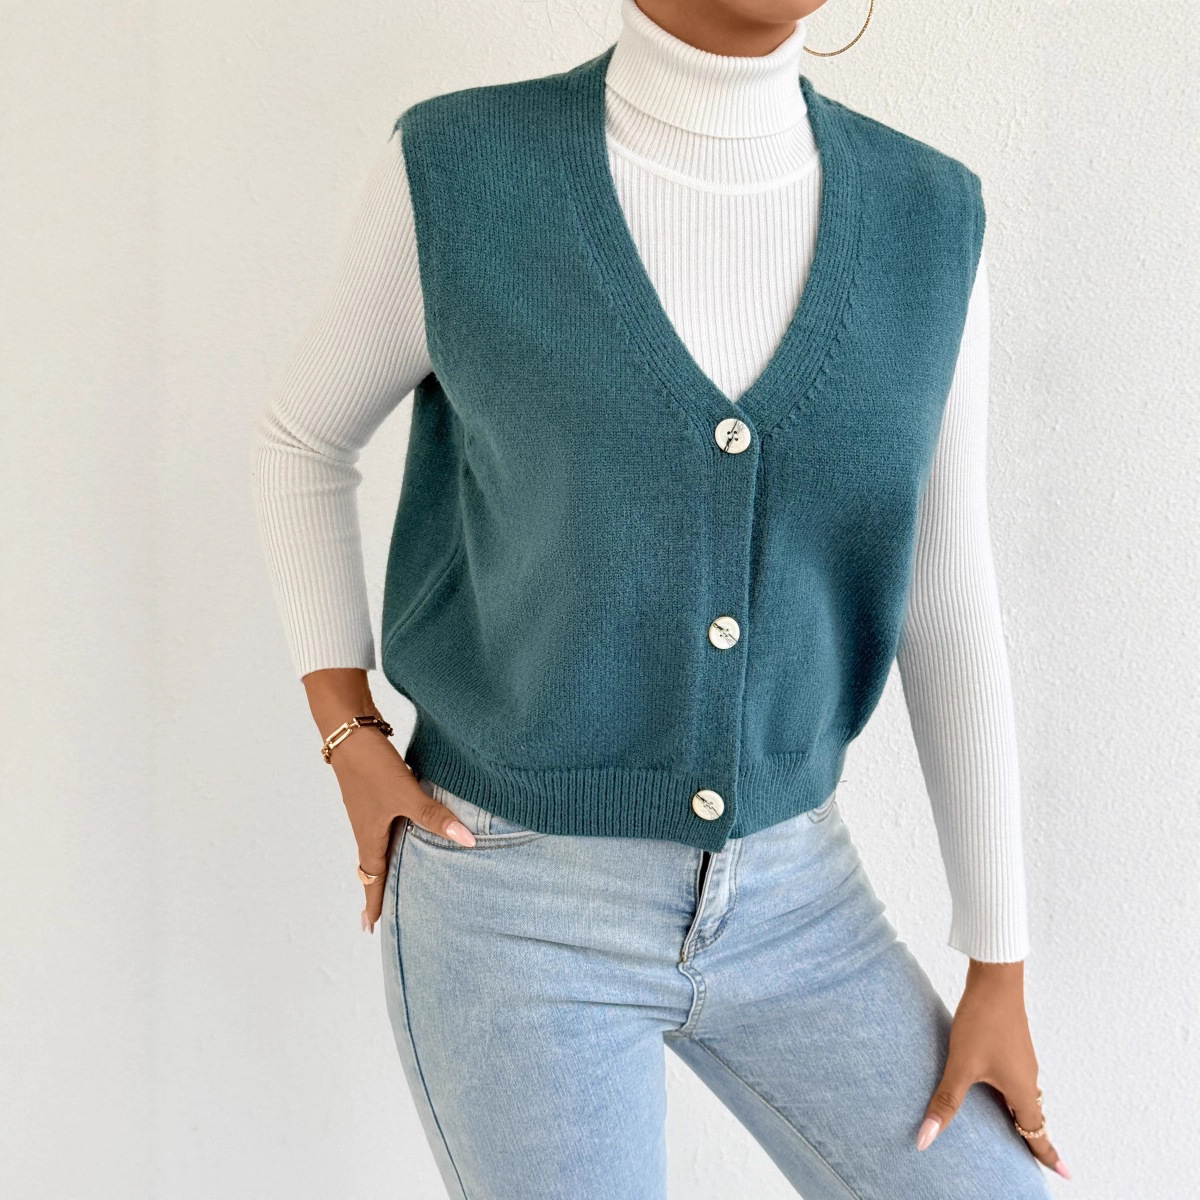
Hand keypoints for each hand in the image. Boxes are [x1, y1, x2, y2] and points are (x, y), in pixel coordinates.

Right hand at [302, 668, 475, 932]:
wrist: (347, 730)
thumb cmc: (371, 767)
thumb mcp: (407, 794)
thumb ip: (436, 818)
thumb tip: (467, 842)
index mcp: (370, 835)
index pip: (372, 878)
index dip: (372, 903)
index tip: (369, 927)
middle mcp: (366, 825)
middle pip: (373, 864)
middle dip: (379, 887)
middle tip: (383, 911)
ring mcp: (368, 807)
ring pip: (379, 842)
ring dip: (386, 860)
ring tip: (397, 875)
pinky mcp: (374, 789)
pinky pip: (384, 821)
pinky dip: (393, 834)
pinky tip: (407, 827)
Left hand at [917, 959, 1068, 1179]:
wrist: (996, 979)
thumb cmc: (983, 1022)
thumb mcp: (961, 1065)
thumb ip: (945, 1102)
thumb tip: (926, 1139)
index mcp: (1022, 1090)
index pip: (1037, 1133)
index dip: (1047, 1156)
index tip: (1064, 1175)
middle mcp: (1029, 1077)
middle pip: (1033, 1116)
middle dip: (1032, 1138)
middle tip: (1031, 1156)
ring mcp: (1023, 1059)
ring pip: (1025, 1096)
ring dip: (1020, 1113)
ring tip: (1009, 1127)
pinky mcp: (1013, 1044)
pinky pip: (1016, 1078)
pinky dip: (1010, 1093)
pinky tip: (992, 1086)